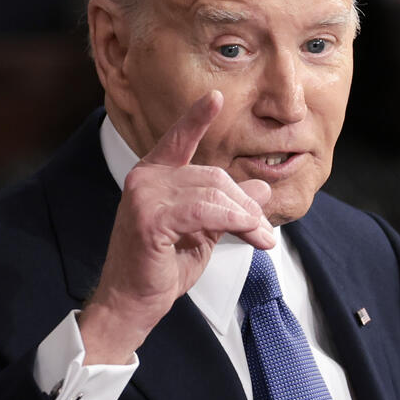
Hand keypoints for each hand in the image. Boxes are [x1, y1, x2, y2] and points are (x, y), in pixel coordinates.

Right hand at [79, 91, 273, 362]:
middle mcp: (146, 178)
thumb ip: (228, 206)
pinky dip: (232, 221)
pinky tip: (247, 234)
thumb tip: (260, 189)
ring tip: (260, 237)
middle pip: (214, 175)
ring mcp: (144, 196)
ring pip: (213, 192)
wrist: (135, 302)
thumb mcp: (205, 230)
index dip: (198, 117)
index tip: (216, 97)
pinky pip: (205, 210)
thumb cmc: (163, 266)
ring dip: (245, 217)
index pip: (179, 139)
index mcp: (155, 175)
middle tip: (264, 230)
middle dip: (245, 204)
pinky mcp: (150, 218)